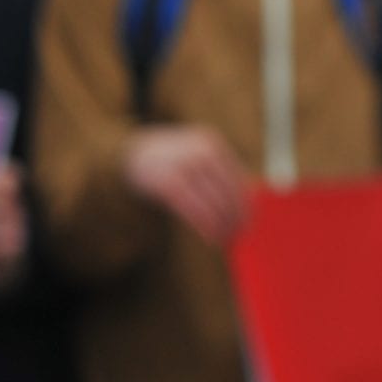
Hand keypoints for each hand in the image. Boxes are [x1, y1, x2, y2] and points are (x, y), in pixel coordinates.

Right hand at [122, 126, 249, 244]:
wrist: (131, 154)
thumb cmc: (171, 160)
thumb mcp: (196, 154)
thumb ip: (217, 172)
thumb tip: (246, 202)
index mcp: (211, 143)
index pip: (237, 176)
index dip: (245, 201)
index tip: (251, 218)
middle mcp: (200, 152)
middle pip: (226, 190)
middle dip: (235, 214)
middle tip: (241, 232)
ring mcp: (183, 166)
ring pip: (212, 202)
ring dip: (222, 223)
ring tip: (226, 237)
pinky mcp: (167, 183)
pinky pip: (193, 209)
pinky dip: (205, 225)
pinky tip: (211, 236)